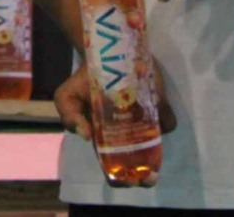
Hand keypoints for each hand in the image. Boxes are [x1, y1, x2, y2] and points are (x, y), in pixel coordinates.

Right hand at [54, 60, 176, 172]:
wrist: (103, 54)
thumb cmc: (84, 81)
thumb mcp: (67, 97)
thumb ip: (69, 116)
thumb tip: (87, 135)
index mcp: (106, 139)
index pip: (115, 169)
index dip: (122, 179)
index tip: (129, 180)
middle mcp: (128, 134)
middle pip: (140, 164)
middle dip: (144, 175)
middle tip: (147, 177)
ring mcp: (145, 121)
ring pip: (156, 144)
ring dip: (157, 151)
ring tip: (151, 151)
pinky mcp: (160, 106)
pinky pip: (167, 121)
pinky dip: (164, 122)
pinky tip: (156, 117)